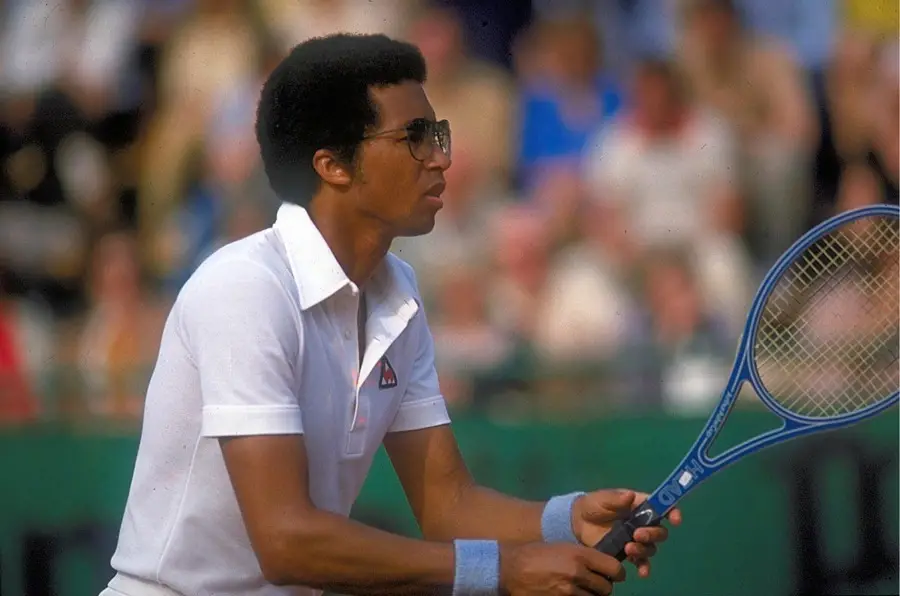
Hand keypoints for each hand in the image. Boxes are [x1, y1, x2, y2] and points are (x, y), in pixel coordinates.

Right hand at [499, 542, 624, 595]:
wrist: (510, 569)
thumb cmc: (536, 554)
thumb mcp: (562, 547)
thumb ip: (583, 557)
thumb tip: (602, 567)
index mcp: (579, 555)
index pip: (614, 568)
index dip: (617, 573)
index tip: (615, 575)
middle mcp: (577, 573)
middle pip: (607, 588)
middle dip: (603, 587)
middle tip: (595, 585)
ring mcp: (569, 592)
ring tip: (582, 591)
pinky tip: (572, 595)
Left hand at [571, 489, 682, 578]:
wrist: (577, 522)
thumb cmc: (593, 505)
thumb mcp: (602, 499)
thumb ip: (616, 498)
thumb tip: (630, 495)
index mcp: (639, 505)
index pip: (661, 507)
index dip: (672, 512)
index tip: (675, 520)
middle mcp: (642, 522)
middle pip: (659, 531)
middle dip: (653, 534)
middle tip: (637, 535)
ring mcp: (636, 538)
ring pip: (651, 547)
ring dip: (644, 549)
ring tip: (628, 548)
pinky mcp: (628, 552)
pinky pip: (641, 562)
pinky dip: (644, 567)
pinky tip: (641, 572)